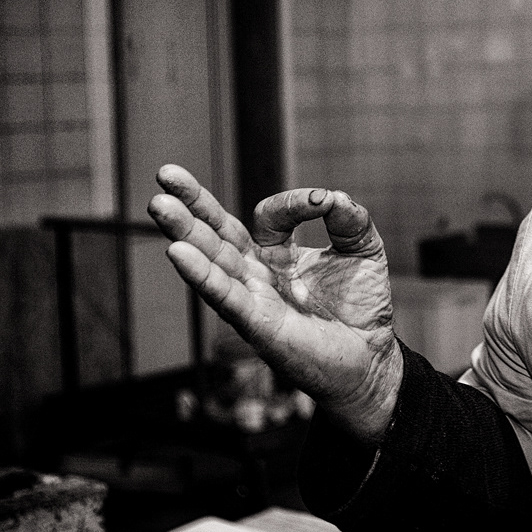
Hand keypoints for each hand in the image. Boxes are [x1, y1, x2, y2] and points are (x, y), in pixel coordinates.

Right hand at [148, 164, 403, 443]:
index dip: (294, 203)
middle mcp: (257, 273)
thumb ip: (350, 217)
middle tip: (164, 174)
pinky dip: (201, 275)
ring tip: (159, 205)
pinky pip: (224, 296)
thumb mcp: (363, 247)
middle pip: (215, 233)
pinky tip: (178, 252)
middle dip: (190, 204)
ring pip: (211, 261)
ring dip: (184, 233)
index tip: (323, 204)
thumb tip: (330, 197)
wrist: (372, 356)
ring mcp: (253, 298)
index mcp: (277, 253)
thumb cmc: (362, 304)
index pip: (269, 215)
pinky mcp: (257, 324)